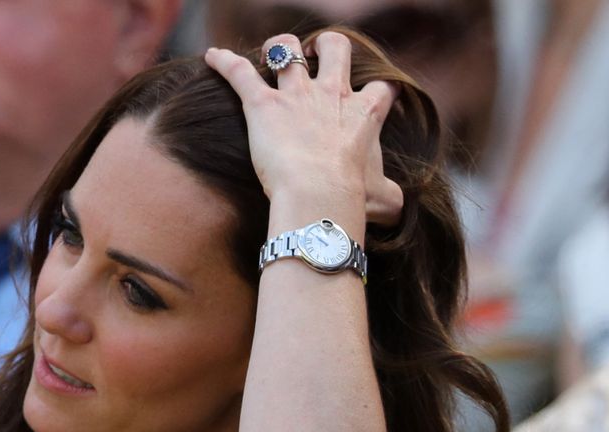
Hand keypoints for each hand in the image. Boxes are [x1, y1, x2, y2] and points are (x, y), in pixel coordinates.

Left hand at [204, 32, 402, 235]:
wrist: (319, 193)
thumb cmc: (353, 199)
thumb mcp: (385, 199)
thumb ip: (393, 197)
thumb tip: (397, 208)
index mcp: (364, 114)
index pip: (382, 86)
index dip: (379, 89)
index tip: (372, 95)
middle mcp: (331, 94)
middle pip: (335, 47)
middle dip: (325, 47)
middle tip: (313, 59)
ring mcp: (295, 95)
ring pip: (287, 49)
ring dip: (278, 49)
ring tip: (270, 56)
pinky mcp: (262, 105)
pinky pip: (239, 72)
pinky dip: (224, 63)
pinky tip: (212, 57)